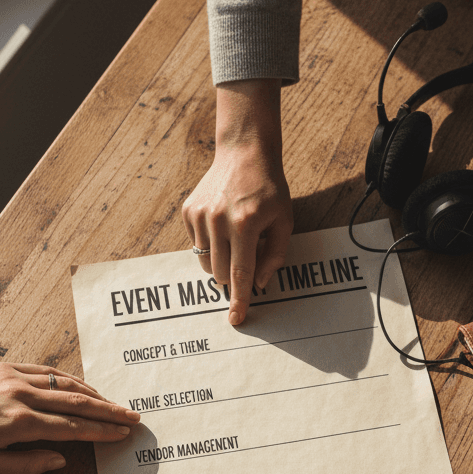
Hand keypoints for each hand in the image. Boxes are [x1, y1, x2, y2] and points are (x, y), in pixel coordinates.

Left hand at [0, 363, 137, 473]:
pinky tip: (82, 386)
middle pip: (78, 404)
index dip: (101, 432)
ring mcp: (16, 378)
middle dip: (109, 411)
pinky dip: (69, 379)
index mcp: (20, 424)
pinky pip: (47, 372)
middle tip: (133, 417)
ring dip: (94, 394)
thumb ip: (26, 465)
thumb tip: (61, 461)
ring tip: (114, 403)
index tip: (122, 434)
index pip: (73, 428)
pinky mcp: (7, 367)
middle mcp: (23, 397)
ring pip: (66, 385)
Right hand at [183, 80, 292, 326]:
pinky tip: (222, 224)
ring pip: (206, 262)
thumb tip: (258, 284)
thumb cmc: (270, 190)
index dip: (240, 300)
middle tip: (246, 259)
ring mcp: (200, 215)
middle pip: (221, 273)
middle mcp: (218, 221)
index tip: (236, 320)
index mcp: (245, 225)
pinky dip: (210, 244)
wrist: (245, 153)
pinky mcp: (188, 210)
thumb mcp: (284, 222)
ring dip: (221, 262)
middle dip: (234, 277)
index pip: (241, 274)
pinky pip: (197, 244)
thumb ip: (274, 256)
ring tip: (235, 240)